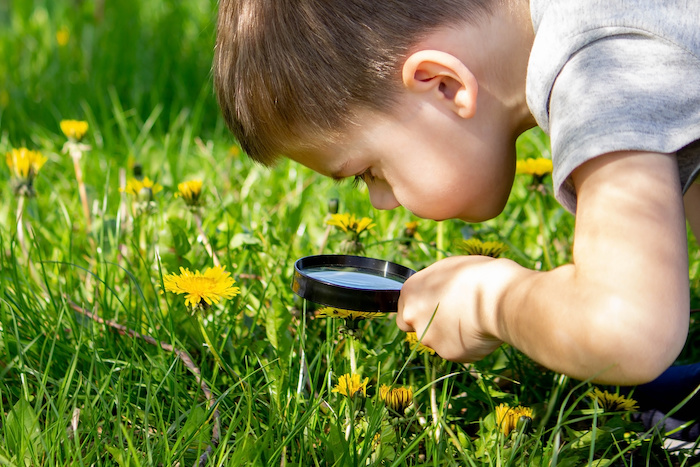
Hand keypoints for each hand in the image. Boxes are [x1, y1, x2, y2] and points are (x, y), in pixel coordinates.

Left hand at [396, 255, 523, 361]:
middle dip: (432, 326)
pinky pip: (457, 351)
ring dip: (452, 336)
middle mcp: (413, 316)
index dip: (421, 310)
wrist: (496, 297)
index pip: (404, 309)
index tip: (436, 309)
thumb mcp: (448, 269)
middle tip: (455, 317)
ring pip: (438, 341)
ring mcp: (429, 337)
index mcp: (411, 291)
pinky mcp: (448, 353)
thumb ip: (434, 286)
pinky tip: (481, 331)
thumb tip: (437, 292)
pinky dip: (468, 345)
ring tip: (475, 321)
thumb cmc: (477, 275)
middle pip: (418, 328)